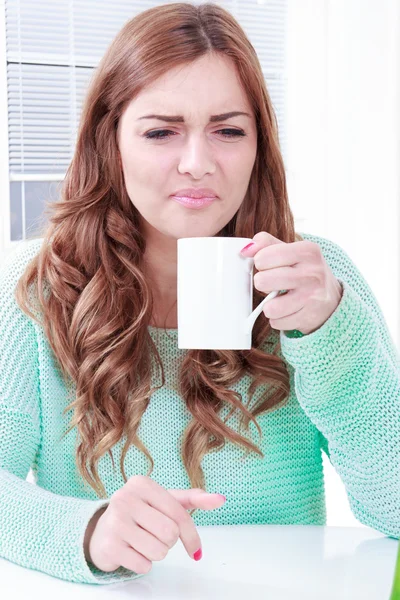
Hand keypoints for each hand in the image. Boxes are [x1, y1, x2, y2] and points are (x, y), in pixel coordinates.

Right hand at [84, 475, 225, 573]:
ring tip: (143, 542)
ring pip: (158, 551)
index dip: (191, 535)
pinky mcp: (109, 545)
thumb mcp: (164, 501)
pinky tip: (132, 551)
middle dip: (168, 542)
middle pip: (170, 533)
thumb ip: (193, 499)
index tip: (195, 550)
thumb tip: (220, 499)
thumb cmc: (139, 513)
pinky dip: (143, 563)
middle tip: (155, 536)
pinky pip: (143, 565)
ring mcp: (115, 521)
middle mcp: (125, 498)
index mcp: (141, 483)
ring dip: (156, 553)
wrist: (101, 531)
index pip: (179, 513)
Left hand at [240, 232, 342, 334]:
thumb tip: (246, 249)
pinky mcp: (309, 317)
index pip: (264, 256)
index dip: (259, 262)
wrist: (333, 299)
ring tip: (279, 299)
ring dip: (269, 305)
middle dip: (262, 283)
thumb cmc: (305, 272)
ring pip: (269, 307)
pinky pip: (277, 322)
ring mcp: (312, 297)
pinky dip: (278, 319)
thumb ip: (267, 244)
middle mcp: (312, 273)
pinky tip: (288, 311)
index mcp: (307, 251)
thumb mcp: (292, 251)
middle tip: (271, 283)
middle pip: (262, 281)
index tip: (267, 265)